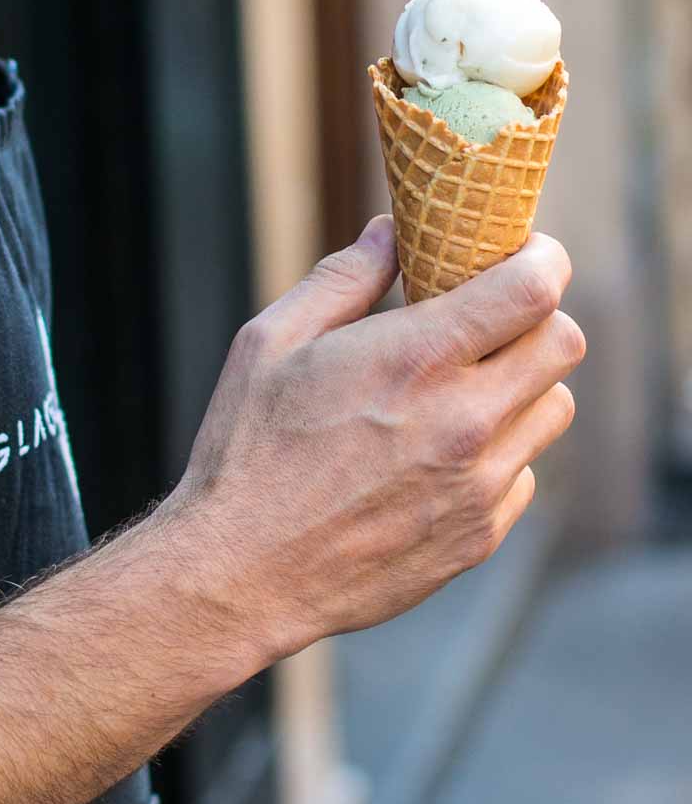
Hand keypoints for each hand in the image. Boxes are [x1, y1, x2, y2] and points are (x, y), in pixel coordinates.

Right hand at [167, 218, 584, 673]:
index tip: (523, 250)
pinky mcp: (478, 535)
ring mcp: (478, 486)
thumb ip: (342, 278)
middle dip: (535, 316)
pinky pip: (523, 474)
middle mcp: (464, 422)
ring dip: (522, 384)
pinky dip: (498, 451)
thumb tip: (391, 232)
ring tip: (463, 385)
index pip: (533, 290)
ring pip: (554, 409)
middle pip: (563, 344)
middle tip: (491, 315)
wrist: (241, 571)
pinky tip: (439, 451)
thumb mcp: (273, 340)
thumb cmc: (248, 448)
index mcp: (415, 360)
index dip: (542, 257)